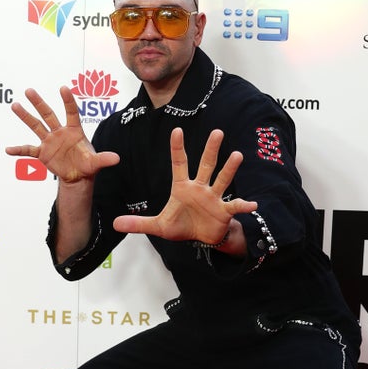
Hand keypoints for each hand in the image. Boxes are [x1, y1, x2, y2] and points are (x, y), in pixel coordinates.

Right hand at [7, 86, 118, 183]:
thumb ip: (104, 159)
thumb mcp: (96, 162)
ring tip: (15, 105)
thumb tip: (116, 159)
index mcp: (74, 131)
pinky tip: (8, 150)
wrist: (78, 176)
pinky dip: (19, 150)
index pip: (71, 112)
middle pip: (48, 114)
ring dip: (26, 117)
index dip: (67, 101)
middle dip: (39, 103)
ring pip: (36, 126)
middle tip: (29, 91)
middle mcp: (60, 132)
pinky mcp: (43, 153)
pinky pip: (29, 150)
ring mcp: (50, 141)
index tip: (63, 88)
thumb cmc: (87, 164)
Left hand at [113, 128, 256, 243]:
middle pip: (206, 164)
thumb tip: (115, 224)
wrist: (201, 237)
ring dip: (230, 168)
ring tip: (237, 155)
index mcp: (183, 187)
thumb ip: (138, 224)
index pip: (179, 163)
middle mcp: (200, 187)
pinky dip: (243, 205)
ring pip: (222, 179)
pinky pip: (234, 206)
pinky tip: (252, 204)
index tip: (176, 130)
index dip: (177, 148)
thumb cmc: (181, 225)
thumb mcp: (158, 226)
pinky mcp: (224, 211)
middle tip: (217, 132)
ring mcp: (214, 197)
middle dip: (211, 149)